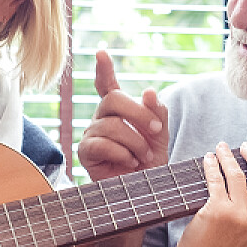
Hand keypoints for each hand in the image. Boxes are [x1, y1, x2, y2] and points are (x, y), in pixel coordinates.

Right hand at [78, 48, 168, 182]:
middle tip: (157, 133)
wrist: (143, 194)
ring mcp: (91, 135)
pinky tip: (130, 163)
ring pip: (111, 125)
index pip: (107, 85)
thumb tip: (149, 91)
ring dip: (135, 142)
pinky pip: (102, 143)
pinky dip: (122, 153)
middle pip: (113, 99)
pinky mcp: (86, 153)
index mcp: (118, 111)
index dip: (104, 69)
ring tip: (144, 157)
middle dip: (139, 114)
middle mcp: (102, 119)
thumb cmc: (150, 165)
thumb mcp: (160, 137)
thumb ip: (158, 114)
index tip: (102, 52)